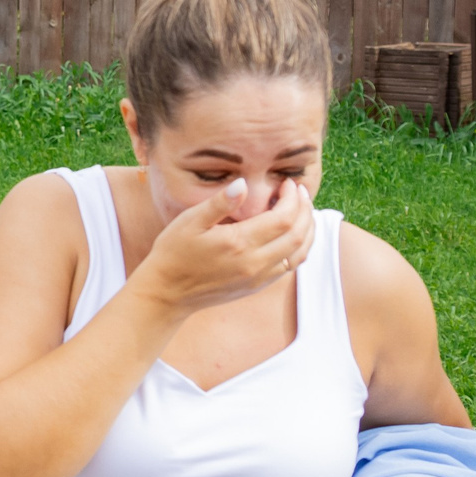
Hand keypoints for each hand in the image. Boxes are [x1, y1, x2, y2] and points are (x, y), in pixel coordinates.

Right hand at [128, 177, 314, 315]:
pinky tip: (293, 233)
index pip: (283, 218)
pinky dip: (300, 247)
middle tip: (299, 192)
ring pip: (300, 253)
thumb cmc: (173, 252)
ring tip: (303, 210)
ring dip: (308, 229)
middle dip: (305, 210)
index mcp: (240, 243)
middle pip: (298, 235)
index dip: (292, 198)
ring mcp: (258, 277)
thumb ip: (219, 203)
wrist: (167, 292)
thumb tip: (243, 184)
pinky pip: (290, 266)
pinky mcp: (257, 285)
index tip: (287, 183)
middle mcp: (255, 263)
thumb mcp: (190, 221)